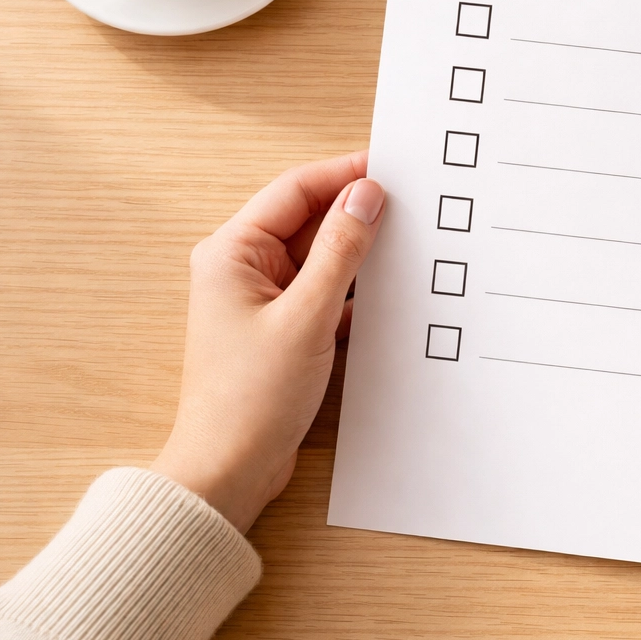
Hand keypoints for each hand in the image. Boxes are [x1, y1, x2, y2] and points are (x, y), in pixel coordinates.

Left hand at [151, 153, 385, 532]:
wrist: (228, 469)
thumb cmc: (249, 400)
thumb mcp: (306, 316)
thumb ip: (340, 252)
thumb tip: (366, 197)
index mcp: (232, 252)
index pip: (296, 190)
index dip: (345, 175)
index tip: (392, 170)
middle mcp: (242, 268)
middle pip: (309, 220)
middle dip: (357, 215)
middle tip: (411, 209)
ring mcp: (262, 299)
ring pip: (320, 258)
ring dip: (359, 256)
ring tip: (406, 251)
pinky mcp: (282, 328)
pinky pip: (324, 292)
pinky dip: (353, 291)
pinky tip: (386, 295)